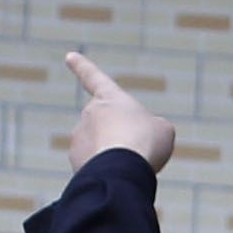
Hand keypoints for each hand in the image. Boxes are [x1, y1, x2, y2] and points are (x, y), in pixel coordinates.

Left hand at [62, 51, 175, 172]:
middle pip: (109, 126)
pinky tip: (120, 176)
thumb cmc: (145, 142)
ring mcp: (79, 136)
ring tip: (131, 164)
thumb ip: (150, 128)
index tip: (70, 57)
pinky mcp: (76, 159)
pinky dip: (109, 171)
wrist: (122, 169)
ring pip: (102, 148)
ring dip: (117, 156)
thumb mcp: (162, 130)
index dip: (83, 67)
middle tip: (140, 150)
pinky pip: (95, 165)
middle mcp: (89, 113)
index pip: (94, 78)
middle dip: (123, 138)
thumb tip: (138, 140)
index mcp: (110, 98)